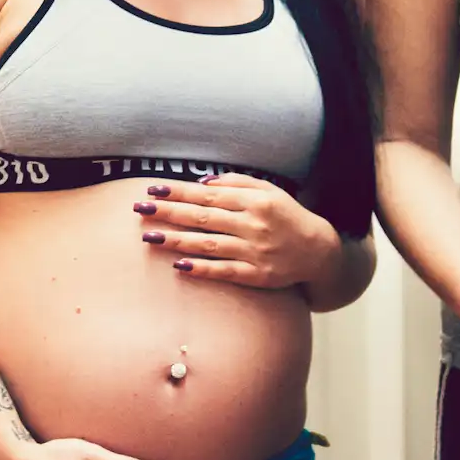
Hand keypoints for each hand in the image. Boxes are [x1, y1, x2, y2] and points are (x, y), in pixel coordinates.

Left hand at [133, 174, 337, 289]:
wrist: (318, 251)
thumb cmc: (286, 216)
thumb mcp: (268, 191)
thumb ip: (236, 183)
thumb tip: (200, 184)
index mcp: (255, 200)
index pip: (208, 195)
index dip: (178, 192)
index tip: (153, 189)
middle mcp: (254, 224)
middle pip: (203, 217)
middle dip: (169, 212)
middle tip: (140, 209)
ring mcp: (255, 251)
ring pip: (208, 244)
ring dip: (176, 240)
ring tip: (148, 236)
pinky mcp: (257, 276)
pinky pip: (224, 272)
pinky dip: (201, 268)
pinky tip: (178, 265)